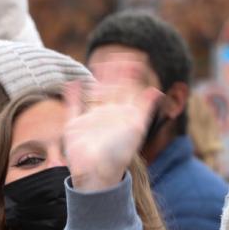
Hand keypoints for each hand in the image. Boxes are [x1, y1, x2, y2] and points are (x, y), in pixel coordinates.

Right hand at [62, 60, 161, 192]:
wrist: (97, 175)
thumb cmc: (118, 154)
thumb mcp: (135, 129)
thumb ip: (144, 108)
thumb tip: (155, 89)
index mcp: (124, 116)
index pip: (129, 90)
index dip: (132, 75)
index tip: (135, 58)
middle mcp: (109, 117)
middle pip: (112, 89)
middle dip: (115, 73)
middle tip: (117, 54)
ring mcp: (91, 121)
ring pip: (94, 95)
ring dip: (96, 80)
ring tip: (98, 63)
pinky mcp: (75, 127)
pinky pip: (74, 107)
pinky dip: (73, 96)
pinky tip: (72, 83)